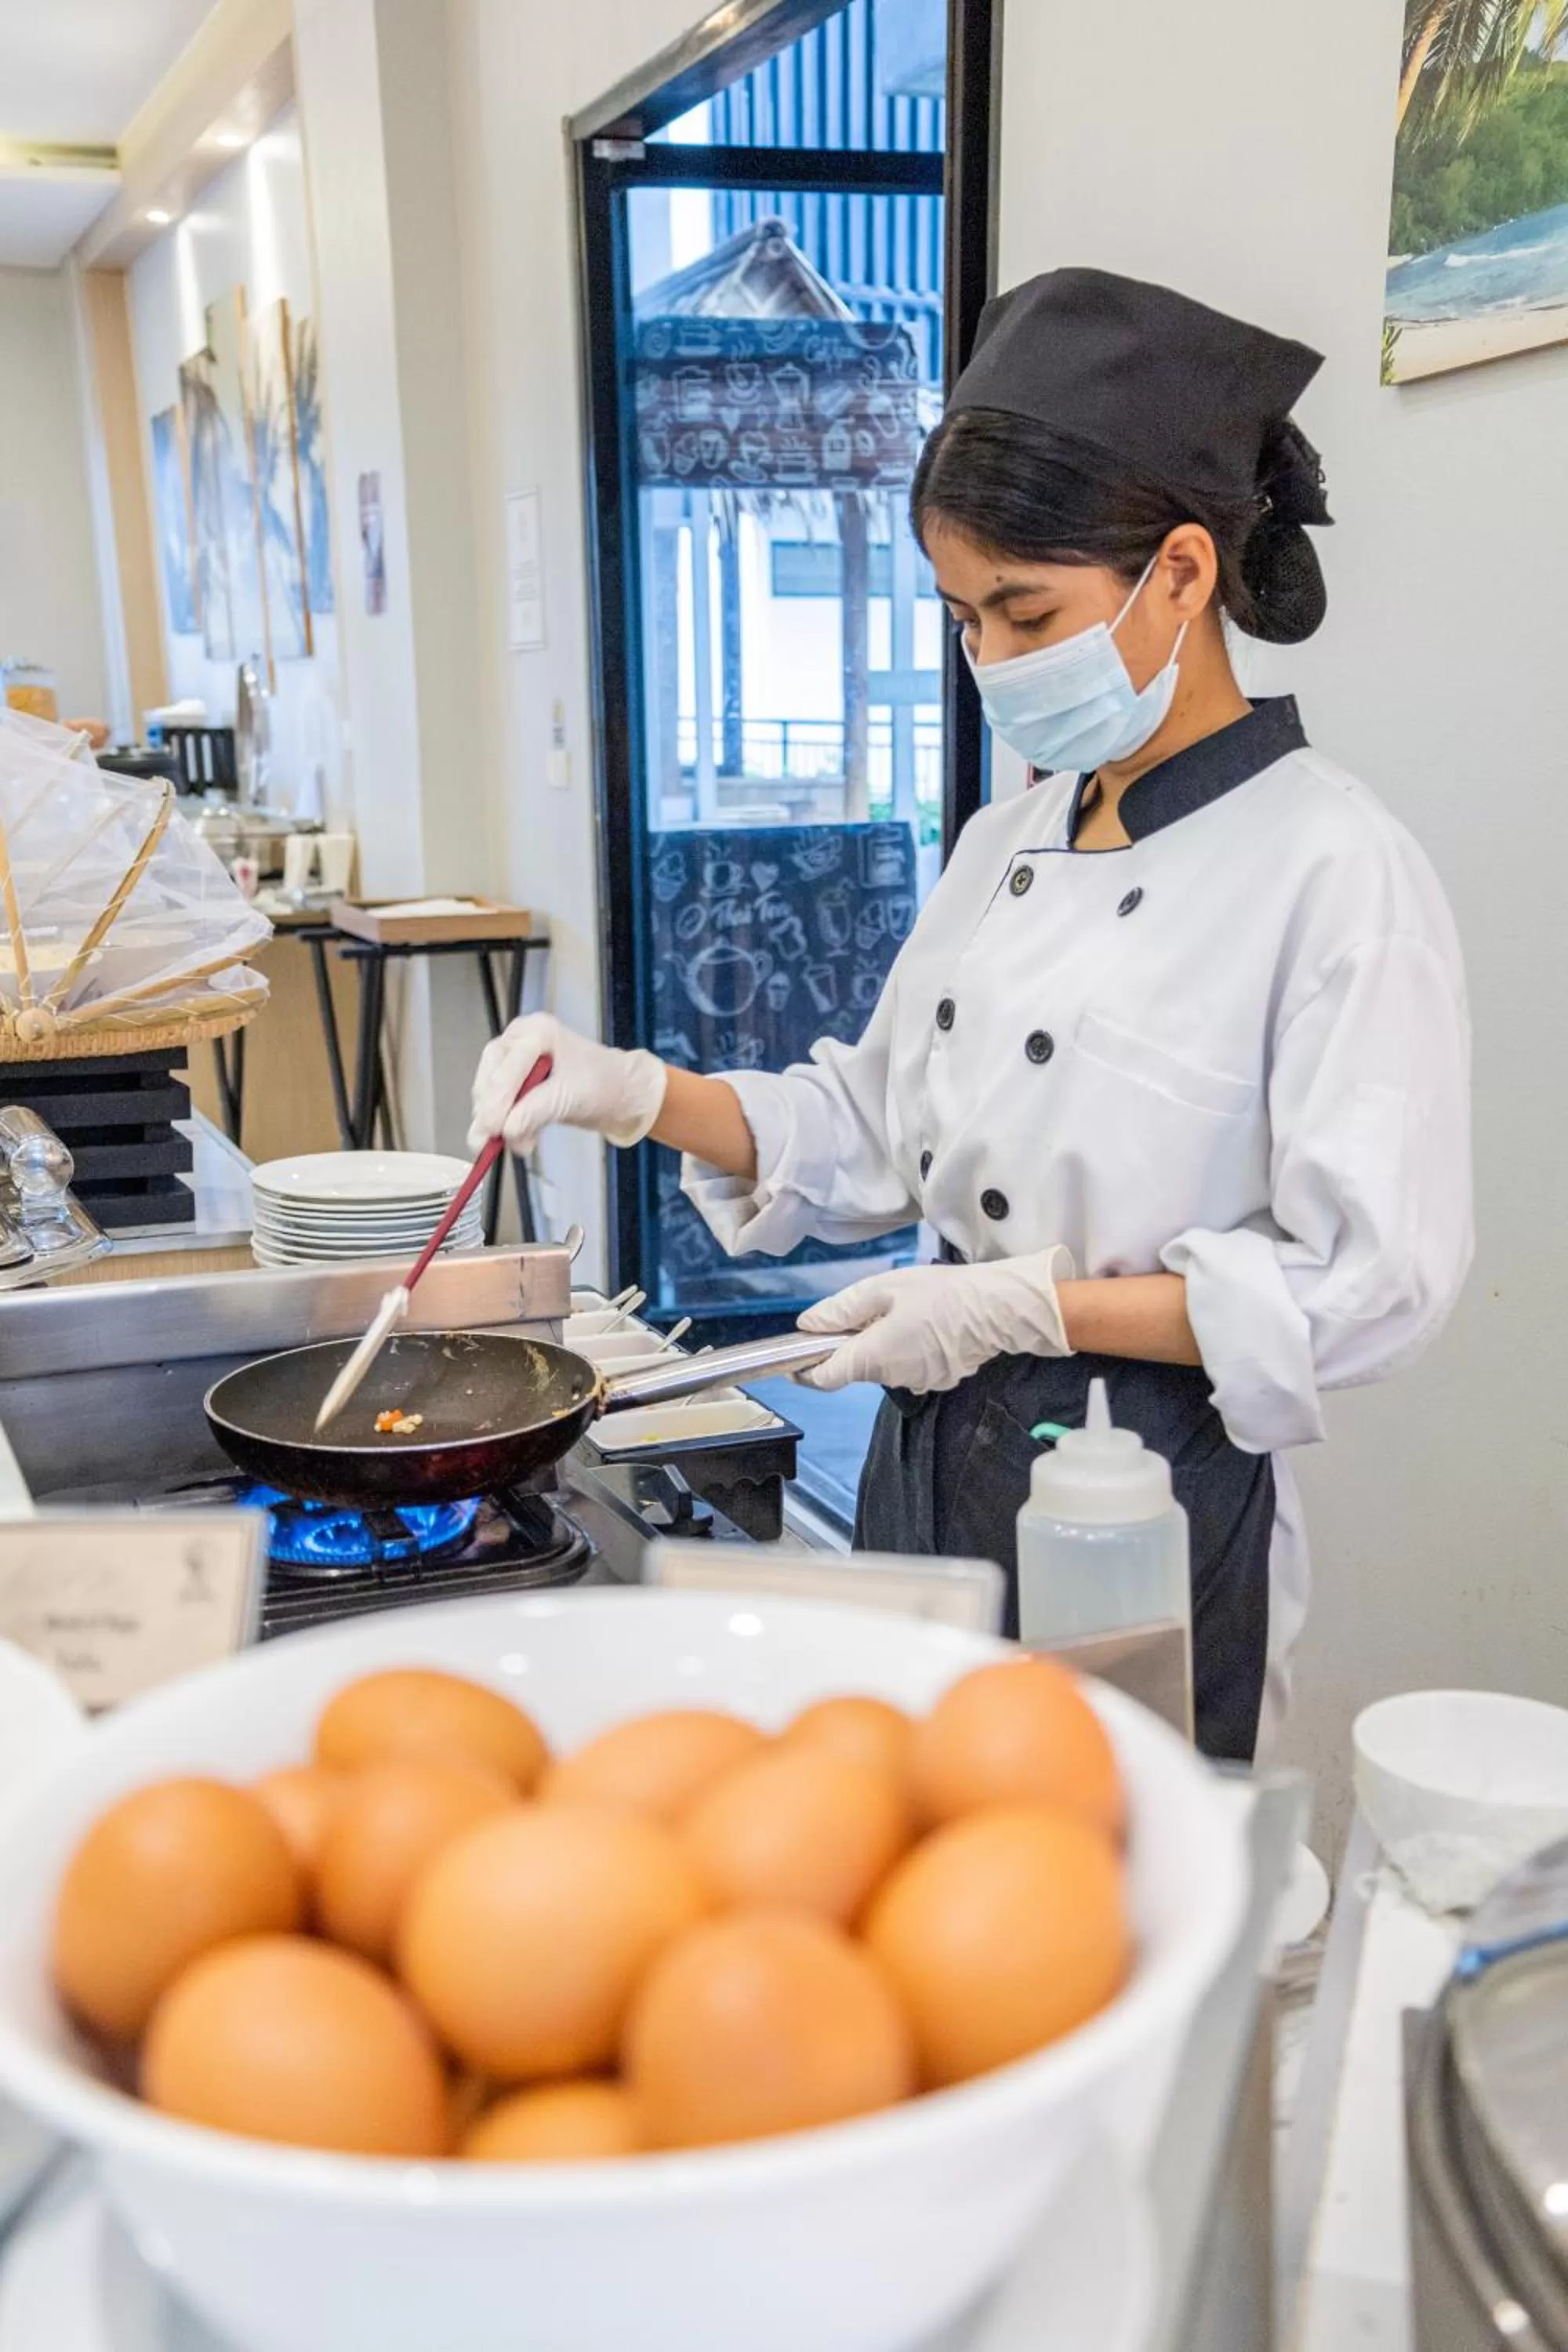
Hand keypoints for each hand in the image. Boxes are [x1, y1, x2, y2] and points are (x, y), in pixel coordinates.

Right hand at [468, 1013, 666, 1156]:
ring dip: (497, 1123)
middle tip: (493, 1138)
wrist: (616, 1093)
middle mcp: (518, 1041)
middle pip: (490, 1077)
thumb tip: (506, 1129)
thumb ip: (536, 1110)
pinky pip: (497, 1105)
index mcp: (536, 1032)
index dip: (498, 1099)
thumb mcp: (569, 1096)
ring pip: (488, 1094)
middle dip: (491, 1111)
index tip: (493, 1127)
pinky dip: (504, 1126)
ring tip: (518, 1144)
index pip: (508, 1067)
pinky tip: (519, 1142)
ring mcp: (513, 1062)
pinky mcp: (513, 1084)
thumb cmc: (601, 1083)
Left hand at [798, 1249, 1074, 1394]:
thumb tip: (807, 1325)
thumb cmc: (942, 1294)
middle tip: (865, 1310)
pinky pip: (908, 1366)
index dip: (804, 1367)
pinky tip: (924, 1325)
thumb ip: (842, 1310)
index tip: (797, 1354)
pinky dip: (906, 1349)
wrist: (998, 1308)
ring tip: (903, 1312)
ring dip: (880, 1345)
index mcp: (872, 1356)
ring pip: (882, 1366)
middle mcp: (891, 1378)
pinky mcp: (937, 1379)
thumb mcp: (883, 1289)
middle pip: (854, 1368)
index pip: (823, 1378)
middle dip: (850, 1344)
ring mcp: (916, 1381)